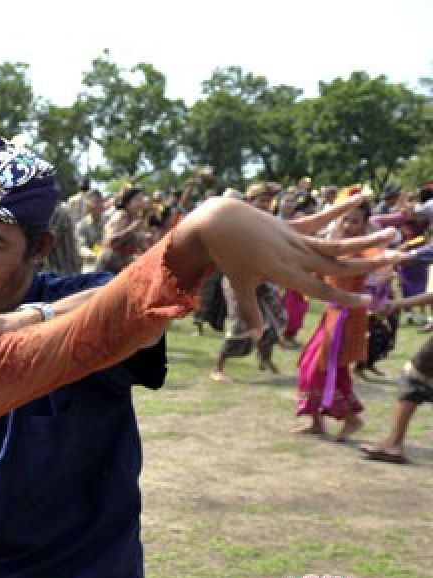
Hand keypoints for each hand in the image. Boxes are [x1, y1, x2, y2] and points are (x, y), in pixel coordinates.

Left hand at [185, 198, 405, 336]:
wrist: (219, 224)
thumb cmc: (228, 257)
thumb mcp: (240, 285)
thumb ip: (250, 311)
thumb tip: (255, 337)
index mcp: (286, 273)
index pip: (321, 289)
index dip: (345, 296)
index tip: (367, 301)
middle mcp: (297, 255)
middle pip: (339, 262)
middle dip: (370, 264)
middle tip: (399, 261)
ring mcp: (296, 238)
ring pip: (337, 241)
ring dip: (365, 239)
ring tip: (393, 235)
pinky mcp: (292, 225)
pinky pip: (320, 218)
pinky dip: (340, 209)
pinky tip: (361, 198)